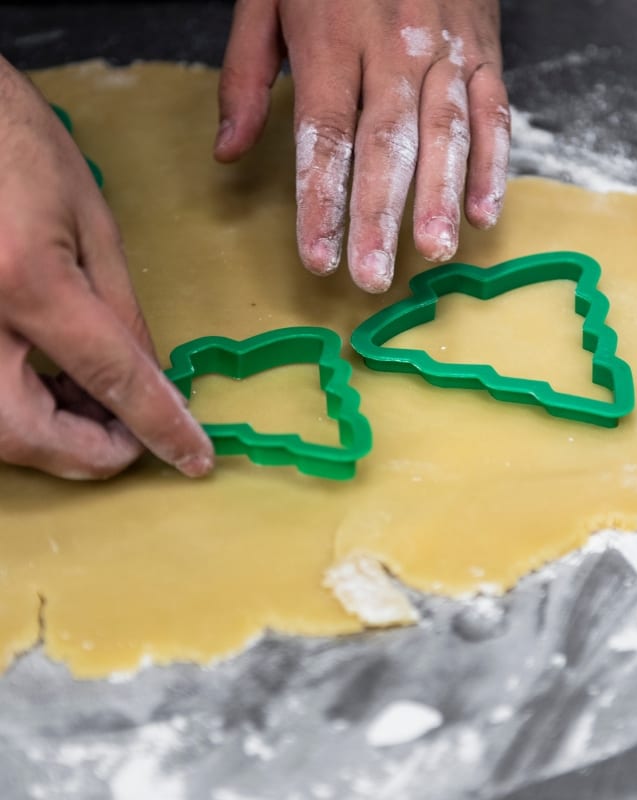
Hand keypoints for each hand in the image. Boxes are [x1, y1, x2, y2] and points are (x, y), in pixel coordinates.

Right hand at [0, 58, 213, 478]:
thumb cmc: (17, 146)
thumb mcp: (91, 225)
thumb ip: (123, 313)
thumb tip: (150, 380)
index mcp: (27, 282)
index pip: (111, 378)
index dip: (161, 426)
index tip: (195, 459)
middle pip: (31, 434)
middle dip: (92, 451)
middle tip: (134, 435)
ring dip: (56, 436)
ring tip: (99, 406)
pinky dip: (23, 413)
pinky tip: (54, 388)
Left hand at [215, 0, 509, 292]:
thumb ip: (246, 75)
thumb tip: (228, 151)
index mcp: (331, 35)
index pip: (326, 134)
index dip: (322, 199)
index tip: (318, 257)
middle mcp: (392, 45)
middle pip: (386, 143)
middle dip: (380, 214)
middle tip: (373, 276)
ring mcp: (444, 48)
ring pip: (446, 131)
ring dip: (442, 195)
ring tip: (435, 252)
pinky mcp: (483, 50)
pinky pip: (494, 111)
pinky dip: (493, 164)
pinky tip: (483, 213)